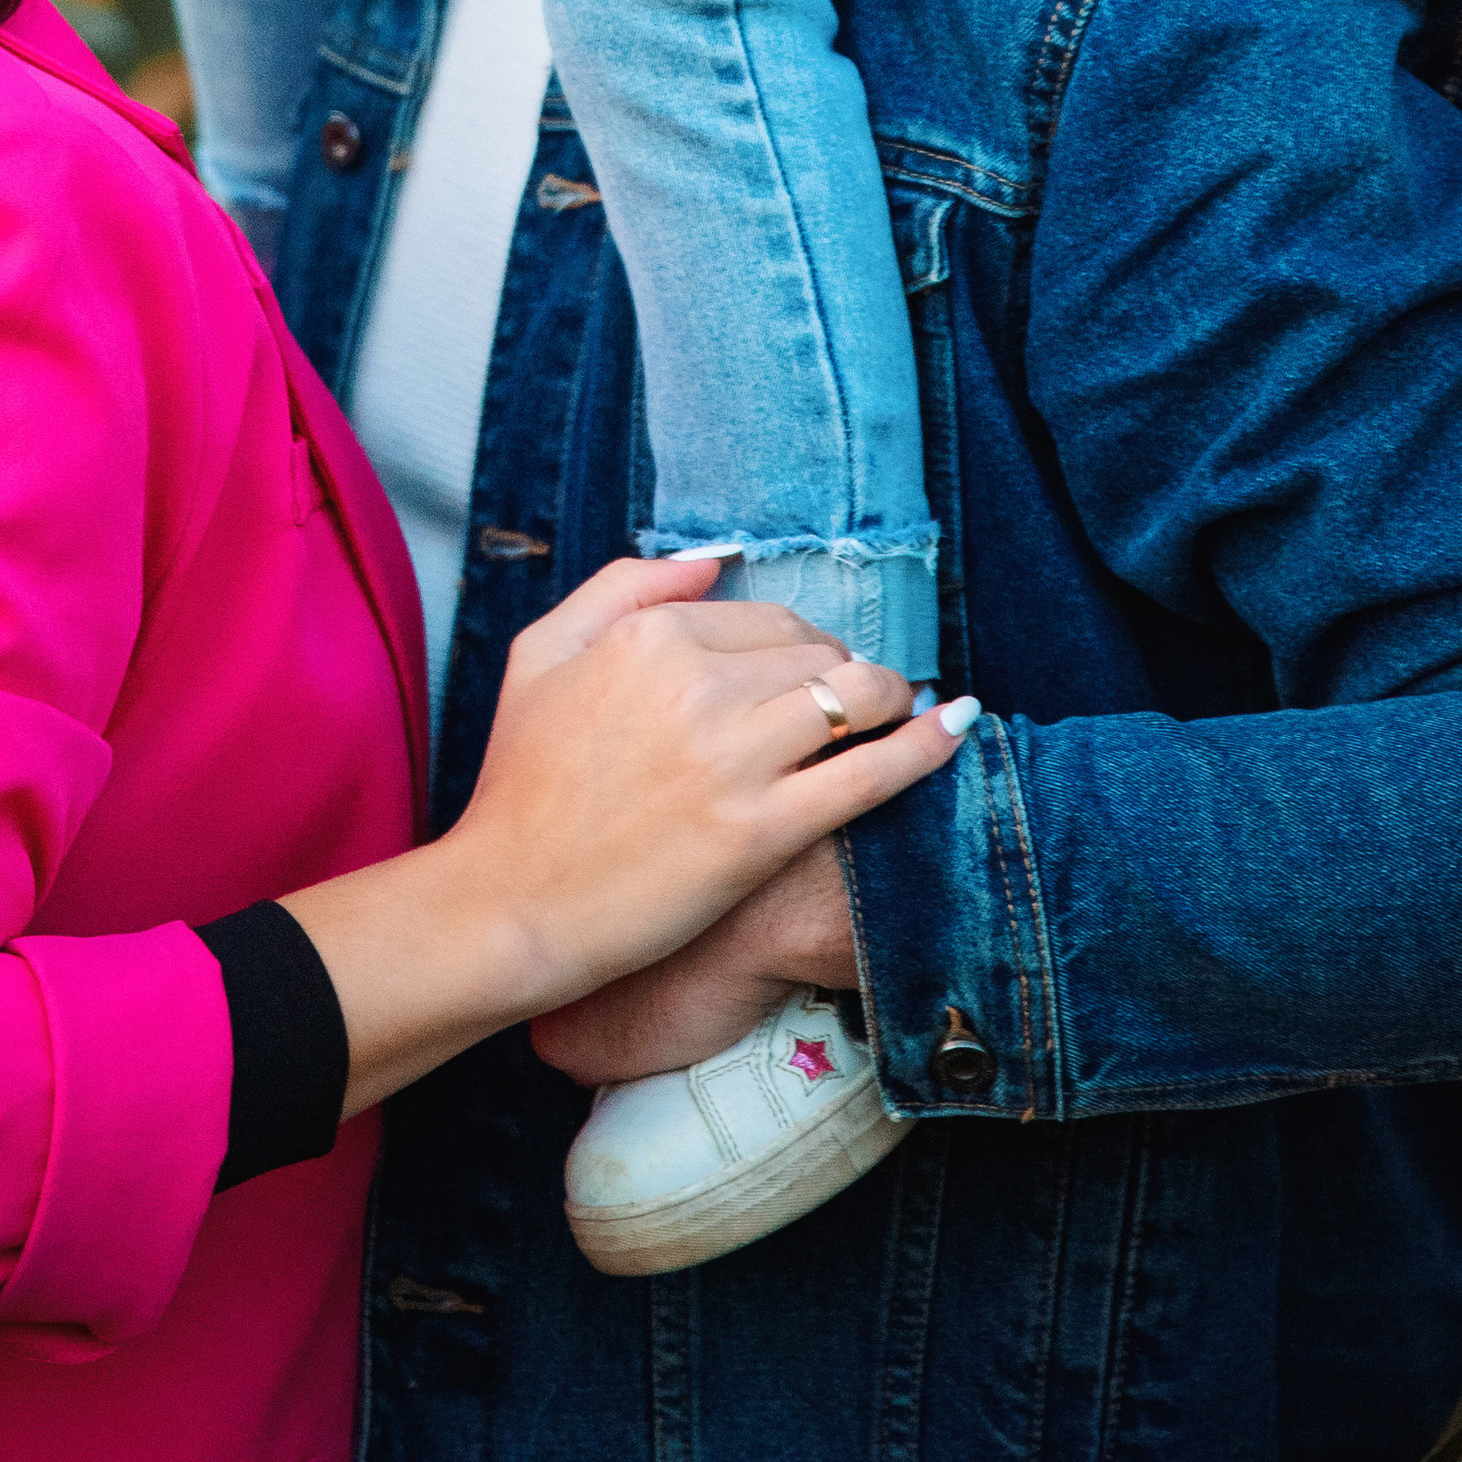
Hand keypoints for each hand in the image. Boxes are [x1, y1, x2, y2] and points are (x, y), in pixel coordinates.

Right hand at [282, 561, 975, 1119]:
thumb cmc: (519, 784)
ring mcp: (732, 759)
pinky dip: (921, 748)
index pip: (766, 615)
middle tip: (855, 699)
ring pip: (853, 698)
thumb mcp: (541, 652)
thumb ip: (623, 586)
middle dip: (845, 669)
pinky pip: (868, 776)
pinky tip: (952, 730)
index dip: (800, 643)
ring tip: (905, 711)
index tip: (812, 670)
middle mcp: (696, 683)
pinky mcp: (760, 832)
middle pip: (816, 651)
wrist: (508, 903)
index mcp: (647, 635)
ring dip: (890, 699)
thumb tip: (715, 559)